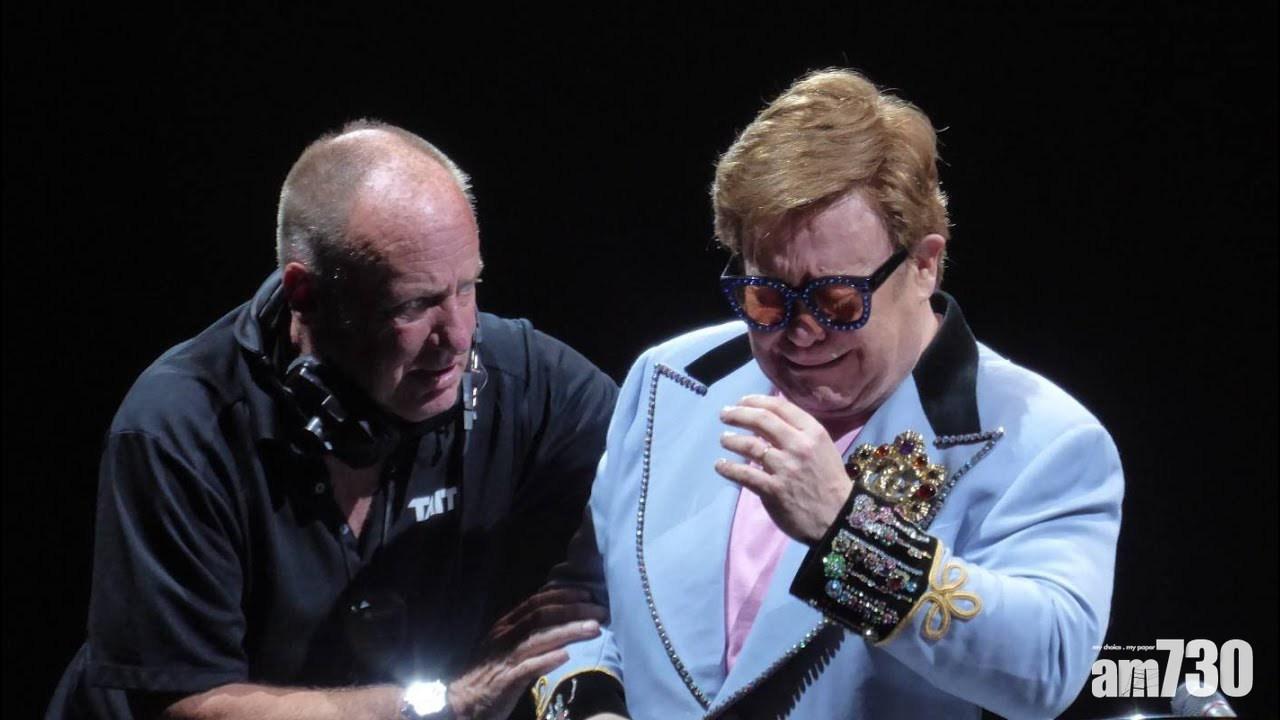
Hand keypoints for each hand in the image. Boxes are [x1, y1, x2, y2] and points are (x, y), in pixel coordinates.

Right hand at [447, 587, 605, 719]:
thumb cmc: (486, 673)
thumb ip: (525, 630)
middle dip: (574, 611)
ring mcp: (504, 658)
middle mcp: (505, 637)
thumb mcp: (503, 645)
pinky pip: (527, 668)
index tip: (587, 596)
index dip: (563, 596)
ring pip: (539, 638)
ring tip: (594, 630)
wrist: (459, 703)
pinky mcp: (504, 681)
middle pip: (543, 616)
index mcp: (505, 625)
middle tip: (600, 611)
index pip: (536, 602)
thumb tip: (556, 616)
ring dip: (569, 631)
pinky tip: (566, 656)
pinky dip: (547, 660)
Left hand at [715, 394, 851, 543]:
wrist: (840, 517)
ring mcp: (785, 468)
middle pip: (761, 420)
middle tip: (725, 415)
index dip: (756, 401)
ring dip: (731, 440)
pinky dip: (728, 468)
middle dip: (739, 414)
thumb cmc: (829, 480)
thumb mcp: (822, 448)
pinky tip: (720, 465)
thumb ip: (799, 432)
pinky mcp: (773, 490)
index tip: (742, 402)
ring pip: (750, 446)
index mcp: (813, 432)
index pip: (780, 407)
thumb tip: (768, 417)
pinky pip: (744, 474)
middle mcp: (799, 446)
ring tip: (724, 439)